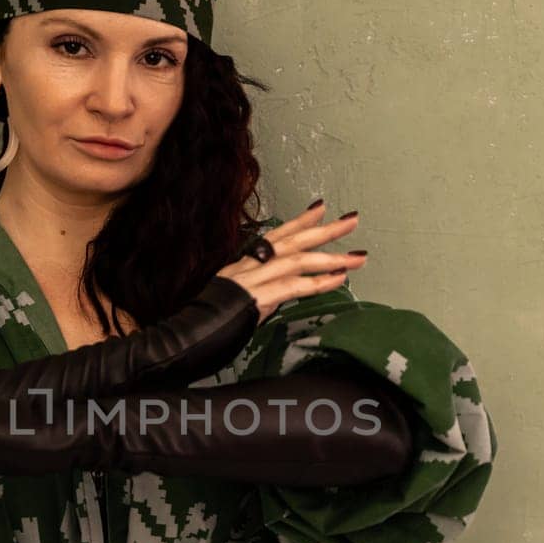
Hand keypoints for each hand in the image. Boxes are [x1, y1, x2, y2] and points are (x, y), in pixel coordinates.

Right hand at [216, 205, 364, 322]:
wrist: (186, 334)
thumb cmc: (209, 321)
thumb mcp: (236, 299)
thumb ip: (260, 292)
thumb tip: (280, 292)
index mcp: (244, 264)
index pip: (276, 236)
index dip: (299, 221)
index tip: (321, 208)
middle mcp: (249, 266)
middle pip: (292, 241)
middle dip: (324, 230)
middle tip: (352, 220)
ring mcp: (252, 280)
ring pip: (297, 260)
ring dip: (331, 257)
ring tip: (357, 257)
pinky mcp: (257, 298)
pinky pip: (293, 286)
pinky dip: (318, 282)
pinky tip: (338, 279)